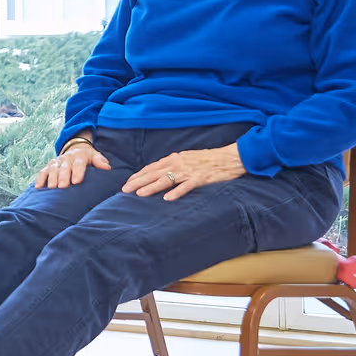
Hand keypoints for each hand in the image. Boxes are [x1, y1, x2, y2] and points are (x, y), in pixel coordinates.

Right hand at [35, 138, 110, 188]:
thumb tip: (107, 168)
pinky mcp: (49, 165)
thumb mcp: (95, 155)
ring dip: (51, 179)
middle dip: (63, 177)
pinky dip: (40, 179)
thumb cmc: (87, 157)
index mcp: (79, 156)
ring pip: (52, 170)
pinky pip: (43, 171)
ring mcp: (56, 162)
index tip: (76, 181)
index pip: (78, 163)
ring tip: (52, 189)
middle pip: (64, 167)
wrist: (75, 147)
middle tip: (62, 187)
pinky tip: (39, 187)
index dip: (77, 172)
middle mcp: (66, 158)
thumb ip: (100, 161)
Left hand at [123, 144, 245, 200]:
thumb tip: (159, 171)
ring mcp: (189, 171)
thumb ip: (173, 164)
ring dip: (151, 187)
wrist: (231, 157)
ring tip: (139, 194)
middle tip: (124, 190)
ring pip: (166, 179)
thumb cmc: (209, 159)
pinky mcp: (201, 178)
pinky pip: (186, 186)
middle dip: (138, 182)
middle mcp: (179, 163)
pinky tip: (167, 199)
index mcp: (174, 158)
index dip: (138, 175)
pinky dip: (177, 192)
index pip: (151, 167)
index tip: (127, 182)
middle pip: (154, 173)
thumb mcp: (187, 158)